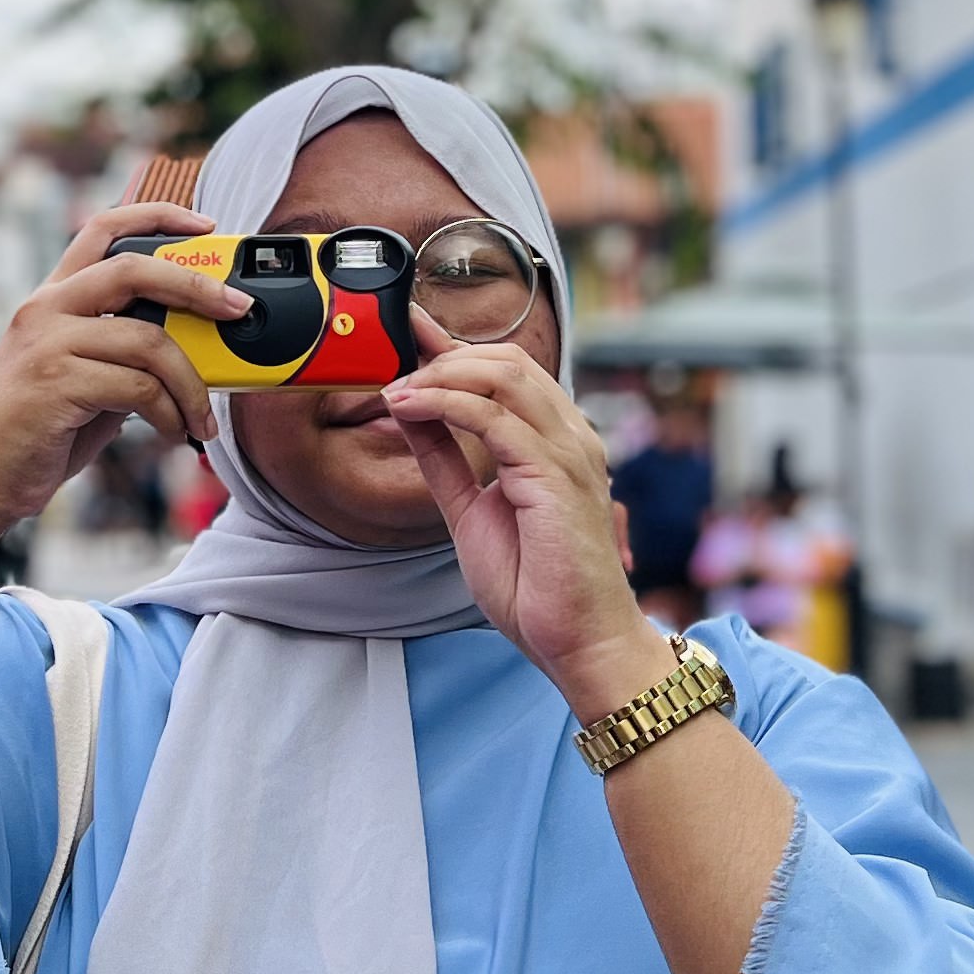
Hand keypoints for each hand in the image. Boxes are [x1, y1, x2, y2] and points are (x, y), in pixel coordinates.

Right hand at [0, 202, 252, 547]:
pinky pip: (138, 388)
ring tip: (202, 418)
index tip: (206, 224)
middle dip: (196, 285)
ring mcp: (47, 344)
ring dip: (190, 383)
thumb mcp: (79, 376)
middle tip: (237, 309)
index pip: (103, 229)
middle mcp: (46, 309)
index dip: (158, 215)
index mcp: (52, 298)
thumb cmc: (34, 430)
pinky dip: (170, 413)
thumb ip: (119, 353)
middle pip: (134, 269)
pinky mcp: (54, 383)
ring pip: (148, 340)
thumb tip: (191, 349)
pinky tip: (175, 434)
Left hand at [387, 314, 651, 713]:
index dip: (452, 347)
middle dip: (443, 353)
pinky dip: (444, 405)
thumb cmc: (538, 586)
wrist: (581, 641)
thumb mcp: (471, 509)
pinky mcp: (557, 473)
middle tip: (393, 366)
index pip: (506, 370)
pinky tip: (408, 409)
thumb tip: (409, 411)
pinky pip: (494, 418)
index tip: (406, 333)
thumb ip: (445, 458)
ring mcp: (569, 451)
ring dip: (439, 374)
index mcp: (556, 441)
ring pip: (502, 376)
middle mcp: (570, 435)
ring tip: (396, 389)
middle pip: (507, 359)